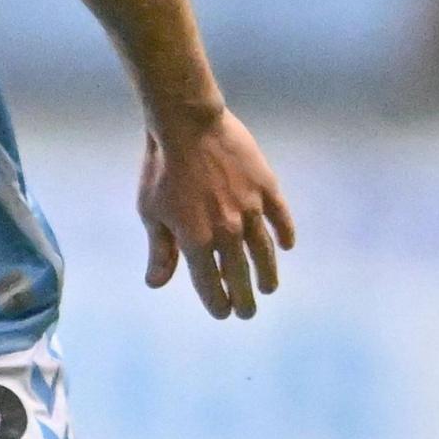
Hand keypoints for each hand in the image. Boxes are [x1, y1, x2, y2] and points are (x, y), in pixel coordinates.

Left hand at [139, 106, 296, 320]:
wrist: (185, 124)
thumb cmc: (160, 169)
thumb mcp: (151, 212)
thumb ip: (160, 251)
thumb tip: (155, 284)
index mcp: (195, 240)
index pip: (210, 284)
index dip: (217, 302)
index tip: (223, 313)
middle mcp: (226, 231)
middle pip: (239, 274)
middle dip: (244, 298)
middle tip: (247, 312)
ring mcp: (249, 209)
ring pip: (263, 252)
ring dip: (267, 274)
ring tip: (269, 288)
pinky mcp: (265, 187)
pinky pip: (280, 217)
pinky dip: (284, 233)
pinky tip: (287, 245)